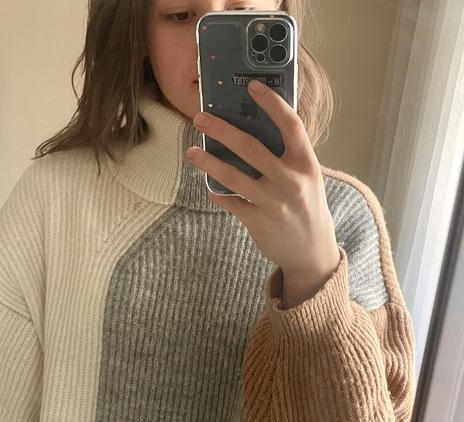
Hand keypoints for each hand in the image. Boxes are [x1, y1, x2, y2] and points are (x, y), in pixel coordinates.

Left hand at [187, 79, 341, 286]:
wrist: (312, 251)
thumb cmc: (307, 207)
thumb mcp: (307, 178)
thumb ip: (288, 156)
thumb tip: (255, 130)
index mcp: (306, 164)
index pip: (291, 125)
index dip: (272, 103)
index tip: (252, 86)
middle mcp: (290, 181)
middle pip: (250, 148)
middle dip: (222, 130)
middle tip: (200, 118)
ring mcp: (273, 203)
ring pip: (233, 177)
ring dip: (208, 162)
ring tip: (192, 152)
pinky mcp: (258, 222)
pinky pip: (231, 203)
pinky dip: (218, 195)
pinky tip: (210, 189)